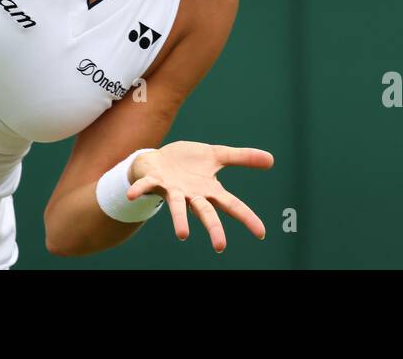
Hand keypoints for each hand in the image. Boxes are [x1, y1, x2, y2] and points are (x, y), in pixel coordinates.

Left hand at [127, 141, 273, 251]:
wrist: (157, 160)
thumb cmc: (188, 163)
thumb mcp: (217, 155)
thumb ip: (242, 158)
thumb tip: (272, 159)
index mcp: (208, 190)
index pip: (231, 205)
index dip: (246, 217)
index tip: (261, 233)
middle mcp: (191, 194)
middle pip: (205, 212)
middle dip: (213, 228)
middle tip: (221, 246)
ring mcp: (172, 190)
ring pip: (177, 206)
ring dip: (179, 219)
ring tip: (183, 234)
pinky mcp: (154, 181)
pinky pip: (146, 186)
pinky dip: (139, 190)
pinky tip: (130, 196)